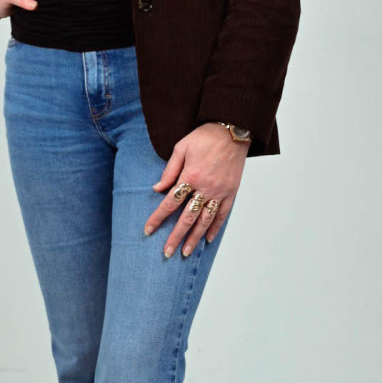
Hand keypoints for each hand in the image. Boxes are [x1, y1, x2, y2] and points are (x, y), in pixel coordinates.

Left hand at [144, 124, 248, 256]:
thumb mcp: (181, 148)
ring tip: (186, 252)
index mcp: (190, 176)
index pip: (170, 202)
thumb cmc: (205, 137)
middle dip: (175, 237)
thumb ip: (169, 170)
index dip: (158, 218)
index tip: (148, 230)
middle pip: (187, 218)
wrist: (232, 130)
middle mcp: (205, 188)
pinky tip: (207, 239)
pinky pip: (222, 214)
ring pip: (205, 220)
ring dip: (194, 238)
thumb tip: (157, 188)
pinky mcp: (231, 192)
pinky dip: (215, 228)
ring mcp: (220, 192)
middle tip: (167, 252)